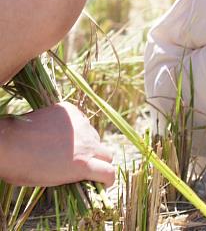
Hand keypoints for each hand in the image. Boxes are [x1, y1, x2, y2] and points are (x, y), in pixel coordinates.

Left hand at [0, 102, 114, 186]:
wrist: (7, 142)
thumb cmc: (23, 168)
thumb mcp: (53, 180)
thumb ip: (74, 174)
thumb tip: (82, 172)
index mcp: (83, 164)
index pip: (110, 172)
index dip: (107, 179)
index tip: (101, 180)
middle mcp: (87, 143)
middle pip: (107, 153)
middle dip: (100, 160)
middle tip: (86, 163)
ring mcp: (81, 125)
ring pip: (94, 136)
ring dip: (87, 143)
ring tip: (67, 146)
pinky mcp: (72, 111)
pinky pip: (81, 121)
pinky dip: (76, 128)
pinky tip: (60, 132)